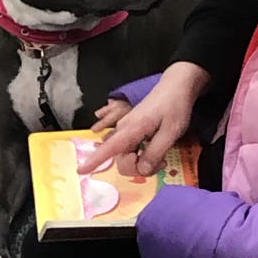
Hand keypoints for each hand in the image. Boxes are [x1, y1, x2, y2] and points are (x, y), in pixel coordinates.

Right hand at [78, 62, 209, 175]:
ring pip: (126, 155)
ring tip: (162, 158)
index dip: (94, 160)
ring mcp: (127, 128)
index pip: (108, 148)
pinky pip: (130, 148)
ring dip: (141, 162)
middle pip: (120, 159)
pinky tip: (154, 152)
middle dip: (137, 168)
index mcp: (131, 129)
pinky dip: (140, 155)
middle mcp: (124, 129)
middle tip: (161, 163)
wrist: (177, 86)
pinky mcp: (133, 128)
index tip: (81, 171)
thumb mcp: (170, 132)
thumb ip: (154, 153)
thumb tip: (141, 170)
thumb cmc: (175, 107)